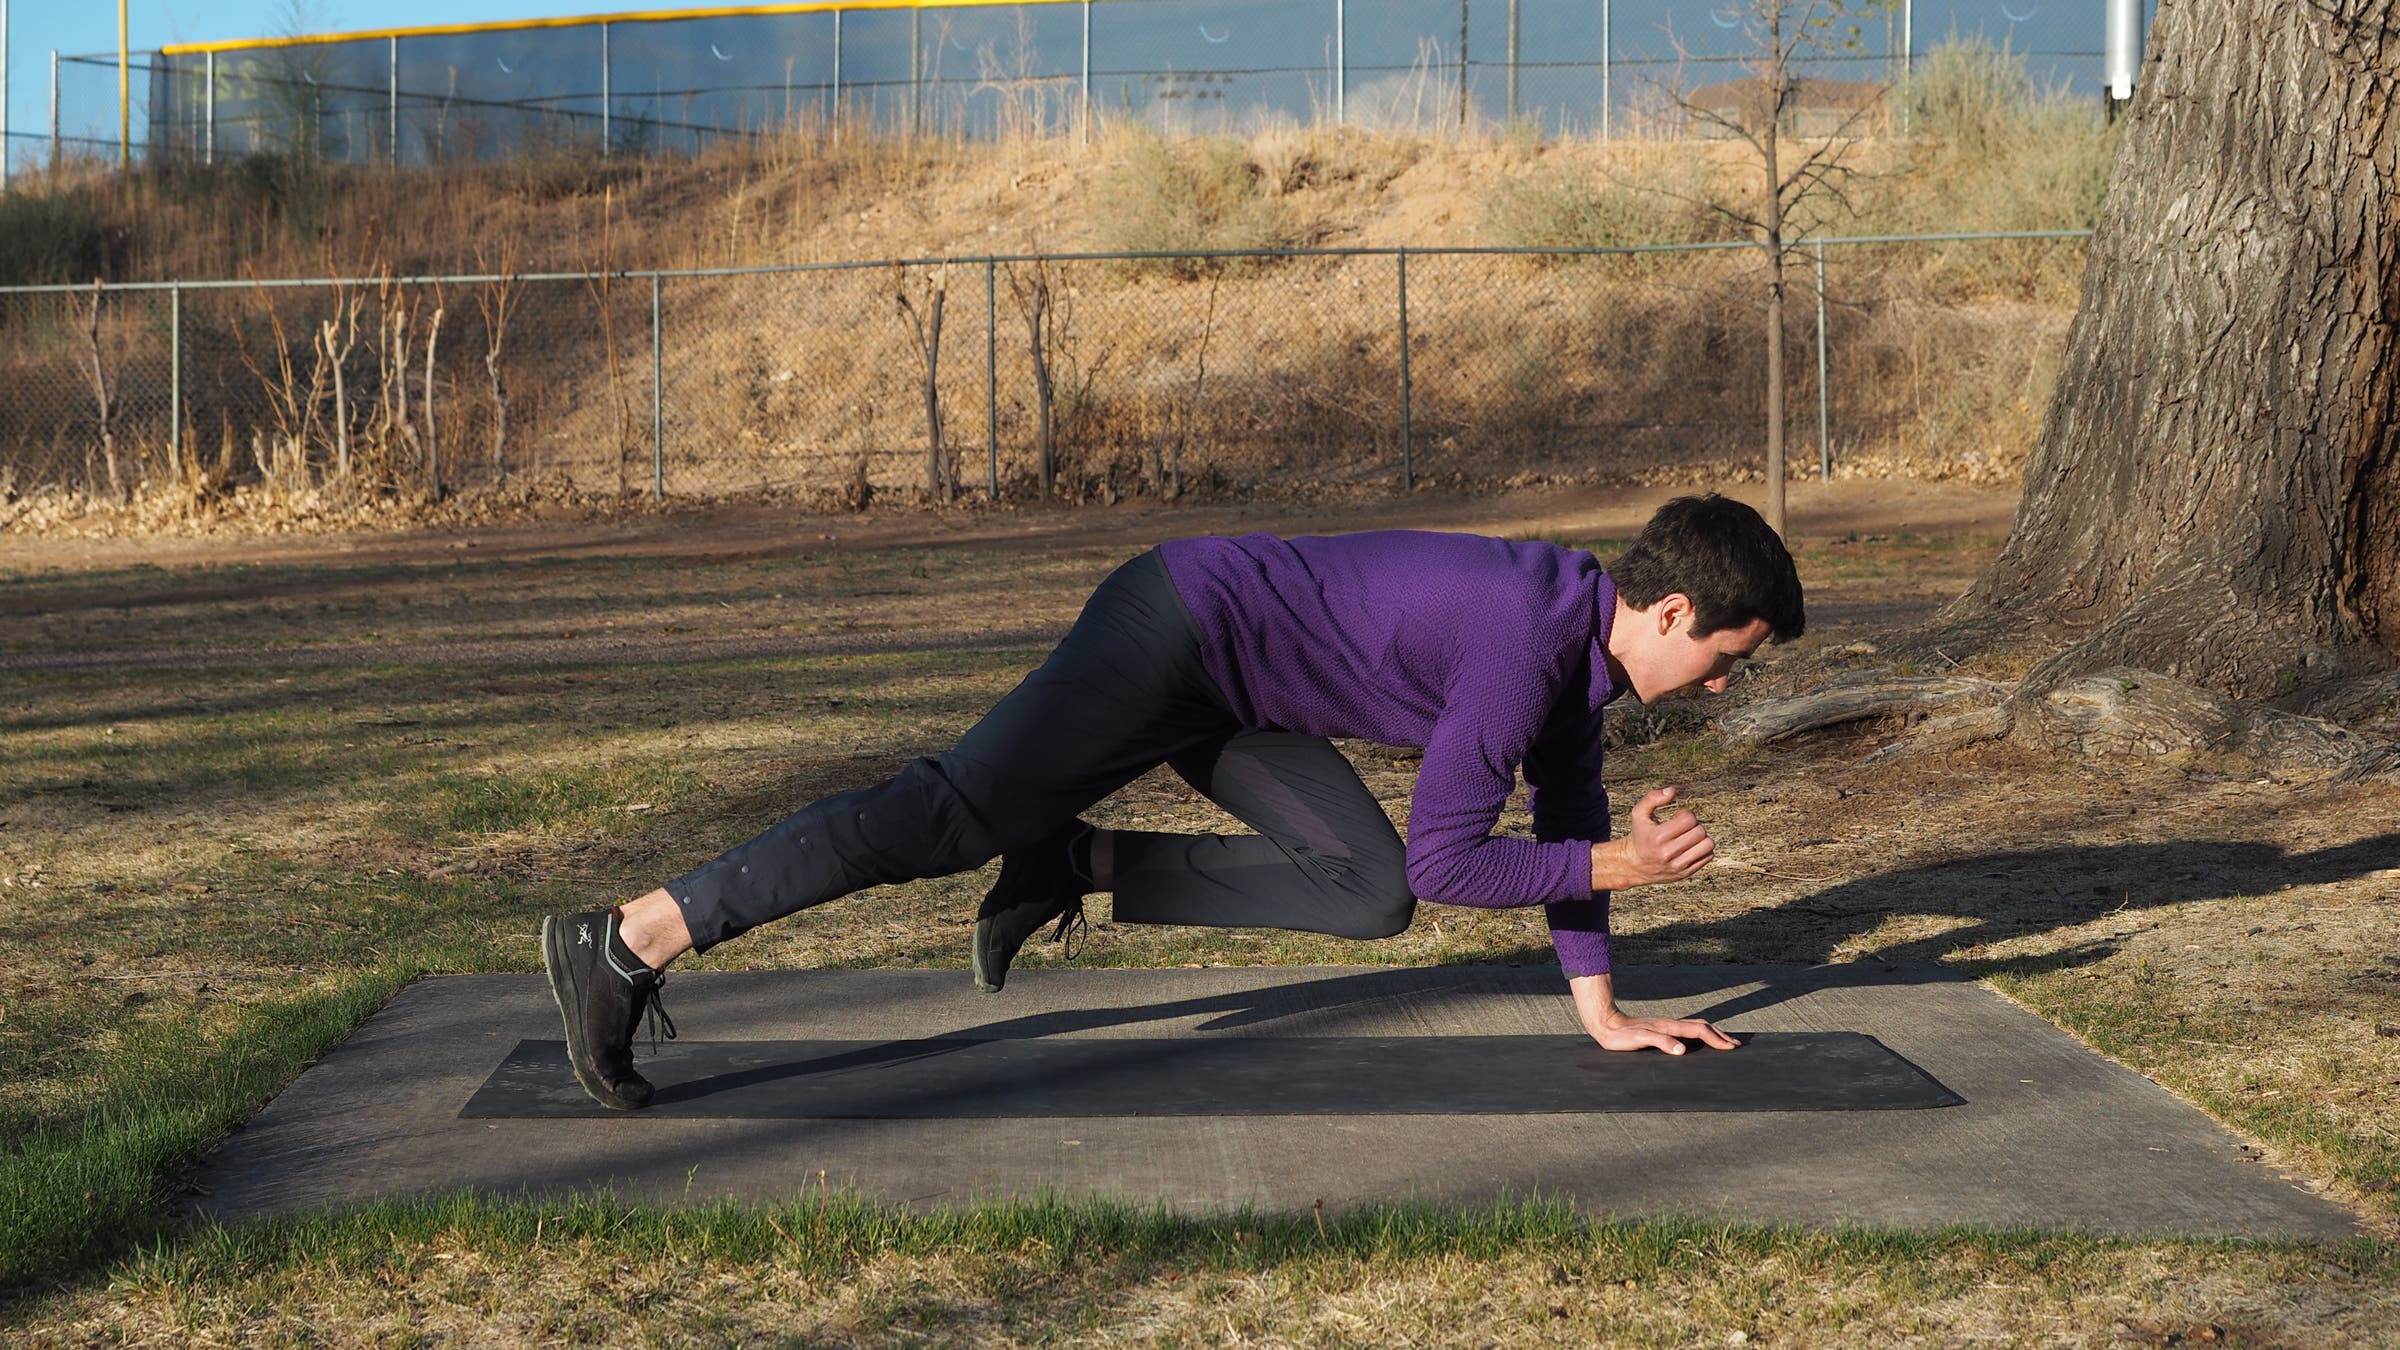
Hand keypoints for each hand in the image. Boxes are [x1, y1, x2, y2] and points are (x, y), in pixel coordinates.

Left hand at [1571, 972, 1739, 1053]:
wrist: (1605, 1024)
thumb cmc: (1621, 1036)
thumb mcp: (1640, 1040)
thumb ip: (1661, 1043)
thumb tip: (1682, 1050)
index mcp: (1669, 1027)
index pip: (1699, 1031)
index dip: (1716, 1039)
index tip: (1731, 1047)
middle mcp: (1670, 1024)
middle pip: (1702, 1026)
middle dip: (1720, 1035)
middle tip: (1735, 1044)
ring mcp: (1666, 1026)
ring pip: (1695, 1027)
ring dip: (1712, 1034)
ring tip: (1723, 1042)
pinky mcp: (1661, 1030)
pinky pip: (1686, 1031)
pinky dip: (1699, 1035)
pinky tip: (1698, 1041)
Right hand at [1591, 786, 1715, 890]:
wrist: (1634, 865)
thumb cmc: (1640, 836)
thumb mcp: (1638, 814)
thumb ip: (1652, 798)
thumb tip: (1672, 790)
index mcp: (1657, 837)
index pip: (1689, 819)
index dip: (1685, 814)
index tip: (1677, 817)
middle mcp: (1668, 853)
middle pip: (1699, 831)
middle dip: (1693, 825)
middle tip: (1683, 828)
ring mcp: (1678, 865)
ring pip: (1707, 845)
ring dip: (1701, 837)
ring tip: (1690, 837)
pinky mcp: (1685, 873)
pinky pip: (1708, 856)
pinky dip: (1703, 849)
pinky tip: (1691, 847)